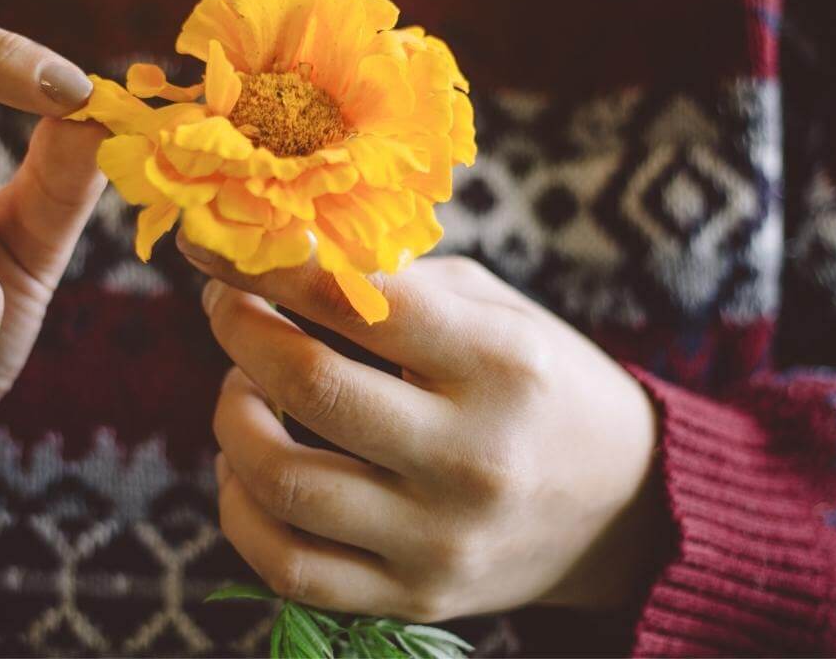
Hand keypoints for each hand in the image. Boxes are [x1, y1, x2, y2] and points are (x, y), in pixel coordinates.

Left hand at [180, 240, 663, 620]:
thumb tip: (286, 254)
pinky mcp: (415, 596)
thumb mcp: (499, 311)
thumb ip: (402, 283)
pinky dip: (240, 509)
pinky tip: (244, 469)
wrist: (625, 508)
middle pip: (308, 383)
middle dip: (239, 329)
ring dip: (231, 418)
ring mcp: (441, 538)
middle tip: (226, 305)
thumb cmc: (545, 386)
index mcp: (502, 363)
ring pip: (282, 481)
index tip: (211, 239)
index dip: (267, 262)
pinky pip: (289, 564)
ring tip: (242, 385)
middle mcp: (472, 456)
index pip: (358, 300)